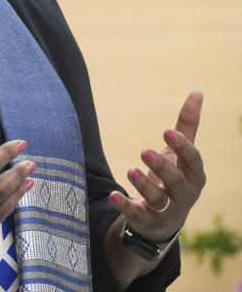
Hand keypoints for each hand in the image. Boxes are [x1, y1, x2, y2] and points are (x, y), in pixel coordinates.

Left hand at [109, 91, 205, 243]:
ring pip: (158, 200)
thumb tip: (197, 91)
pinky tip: (114, 196)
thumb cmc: (174, 178)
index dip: (182, 147)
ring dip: (144, 186)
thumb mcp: (180, 153)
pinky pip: (136, 214)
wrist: (164, 219)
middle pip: (177, 182)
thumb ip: (187, 125)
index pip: (193, 161)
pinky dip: (125, 205)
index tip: (166, 132)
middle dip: (162, 167)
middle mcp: (184, 195)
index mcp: (194, 175)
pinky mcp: (146, 221)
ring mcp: (167, 210)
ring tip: (130, 169)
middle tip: (144, 150)